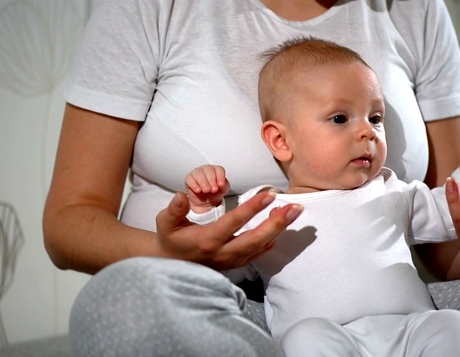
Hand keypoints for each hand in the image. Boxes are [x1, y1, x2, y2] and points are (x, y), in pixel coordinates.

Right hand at [155, 191, 303, 269]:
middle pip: (255, 239)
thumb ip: (173, 209)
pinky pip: (258, 254)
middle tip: (294, 207)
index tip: (268, 194)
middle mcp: (223, 252)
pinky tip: (282, 227)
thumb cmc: (171, 240)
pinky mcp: (236, 263)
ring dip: (279, 229)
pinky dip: (272, 241)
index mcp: (208, 240)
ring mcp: (231, 260)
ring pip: (260, 247)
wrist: (171, 265)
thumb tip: (181, 195)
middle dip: (277, 223)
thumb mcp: (165, 223)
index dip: (252, 208)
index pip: (234, 222)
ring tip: (294, 212)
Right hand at [185, 165, 230, 212]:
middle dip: (211, 180)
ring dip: (203, 182)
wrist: (205, 202)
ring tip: (206, 191)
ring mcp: (197, 173)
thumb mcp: (223, 190)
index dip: (220, 176)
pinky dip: (194, 185)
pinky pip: (190, 179)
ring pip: (198, 173)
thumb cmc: (214, 193)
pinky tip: (198, 190)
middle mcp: (206, 169)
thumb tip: (221, 184)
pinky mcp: (189, 179)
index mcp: (216, 170)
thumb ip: (224, 186)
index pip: (219, 169)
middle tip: (213, 190)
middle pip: (208, 169)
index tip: (221, 185)